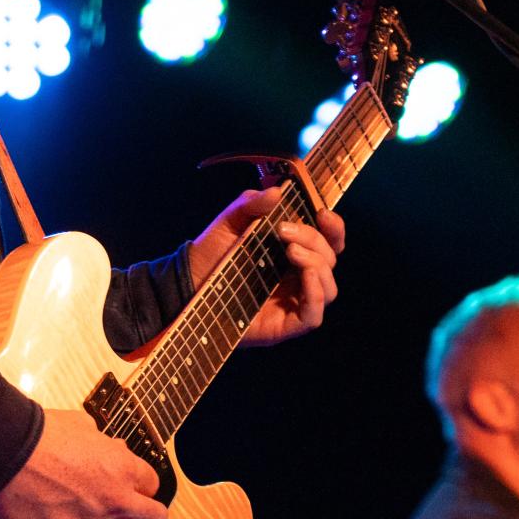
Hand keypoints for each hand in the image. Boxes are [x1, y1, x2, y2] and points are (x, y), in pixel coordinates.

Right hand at [0, 408, 166, 518]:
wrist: (4, 452)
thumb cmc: (38, 435)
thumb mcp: (80, 424)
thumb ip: (102, 440)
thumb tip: (109, 447)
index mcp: (120, 466)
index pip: (152, 484)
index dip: (142, 488)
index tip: (131, 491)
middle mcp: (114, 498)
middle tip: (133, 518)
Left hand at [188, 188, 345, 346]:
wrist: (185, 283)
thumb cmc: (210, 254)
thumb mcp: (230, 222)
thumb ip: (252, 204)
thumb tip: (276, 192)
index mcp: (293, 255)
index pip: (330, 244)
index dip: (334, 229)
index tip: (322, 212)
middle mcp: (297, 279)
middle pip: (329, 261)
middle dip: (314, 240)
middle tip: (284, 231)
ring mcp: (292, 304)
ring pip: (329, 289)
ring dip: (317, 264)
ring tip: (290, 251)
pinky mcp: (283, 326)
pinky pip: (314, 316)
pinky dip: (316, 295)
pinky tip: (304, 275)